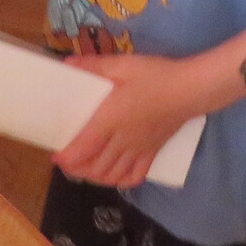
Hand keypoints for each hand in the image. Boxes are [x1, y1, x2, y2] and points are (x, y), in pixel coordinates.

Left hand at [55, 53, 208, 189]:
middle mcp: (122, 140)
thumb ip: (94, 66)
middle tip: (66, 161)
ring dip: (94, 177)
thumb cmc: (154, 75)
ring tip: (84, 169)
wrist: (189, 89)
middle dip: (76, 169)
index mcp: (110, 120)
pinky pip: (134, 176)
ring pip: (111, 175)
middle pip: (94, 167)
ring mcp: (138, 150)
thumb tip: (68, 66)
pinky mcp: (152, 153)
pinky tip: (114, 175)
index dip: (66, 158)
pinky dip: (120, 180)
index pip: (83, 148)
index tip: (56, 156)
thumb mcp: (122, 65)